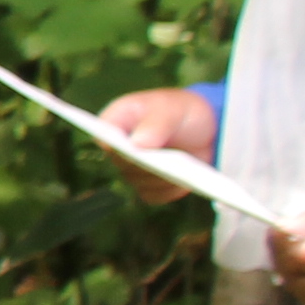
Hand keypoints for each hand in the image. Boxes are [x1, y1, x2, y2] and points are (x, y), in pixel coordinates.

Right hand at [91, 85, 221, 203]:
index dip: (113, 144)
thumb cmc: (179, 111)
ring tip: (183, 169)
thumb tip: (135, 144)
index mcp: (115, 122)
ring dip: (162, 177)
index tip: (132, 148)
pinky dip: (171, 190)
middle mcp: (117, 149)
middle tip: (167, 162)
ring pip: (140, 182)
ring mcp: (130, 170)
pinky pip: (155, 195)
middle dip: (146, 163)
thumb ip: (155, 124)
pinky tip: (185, 180)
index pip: (103, 136)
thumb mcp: (171, 109)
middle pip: (122, 163)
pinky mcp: (147, 186)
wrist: (201, 129)